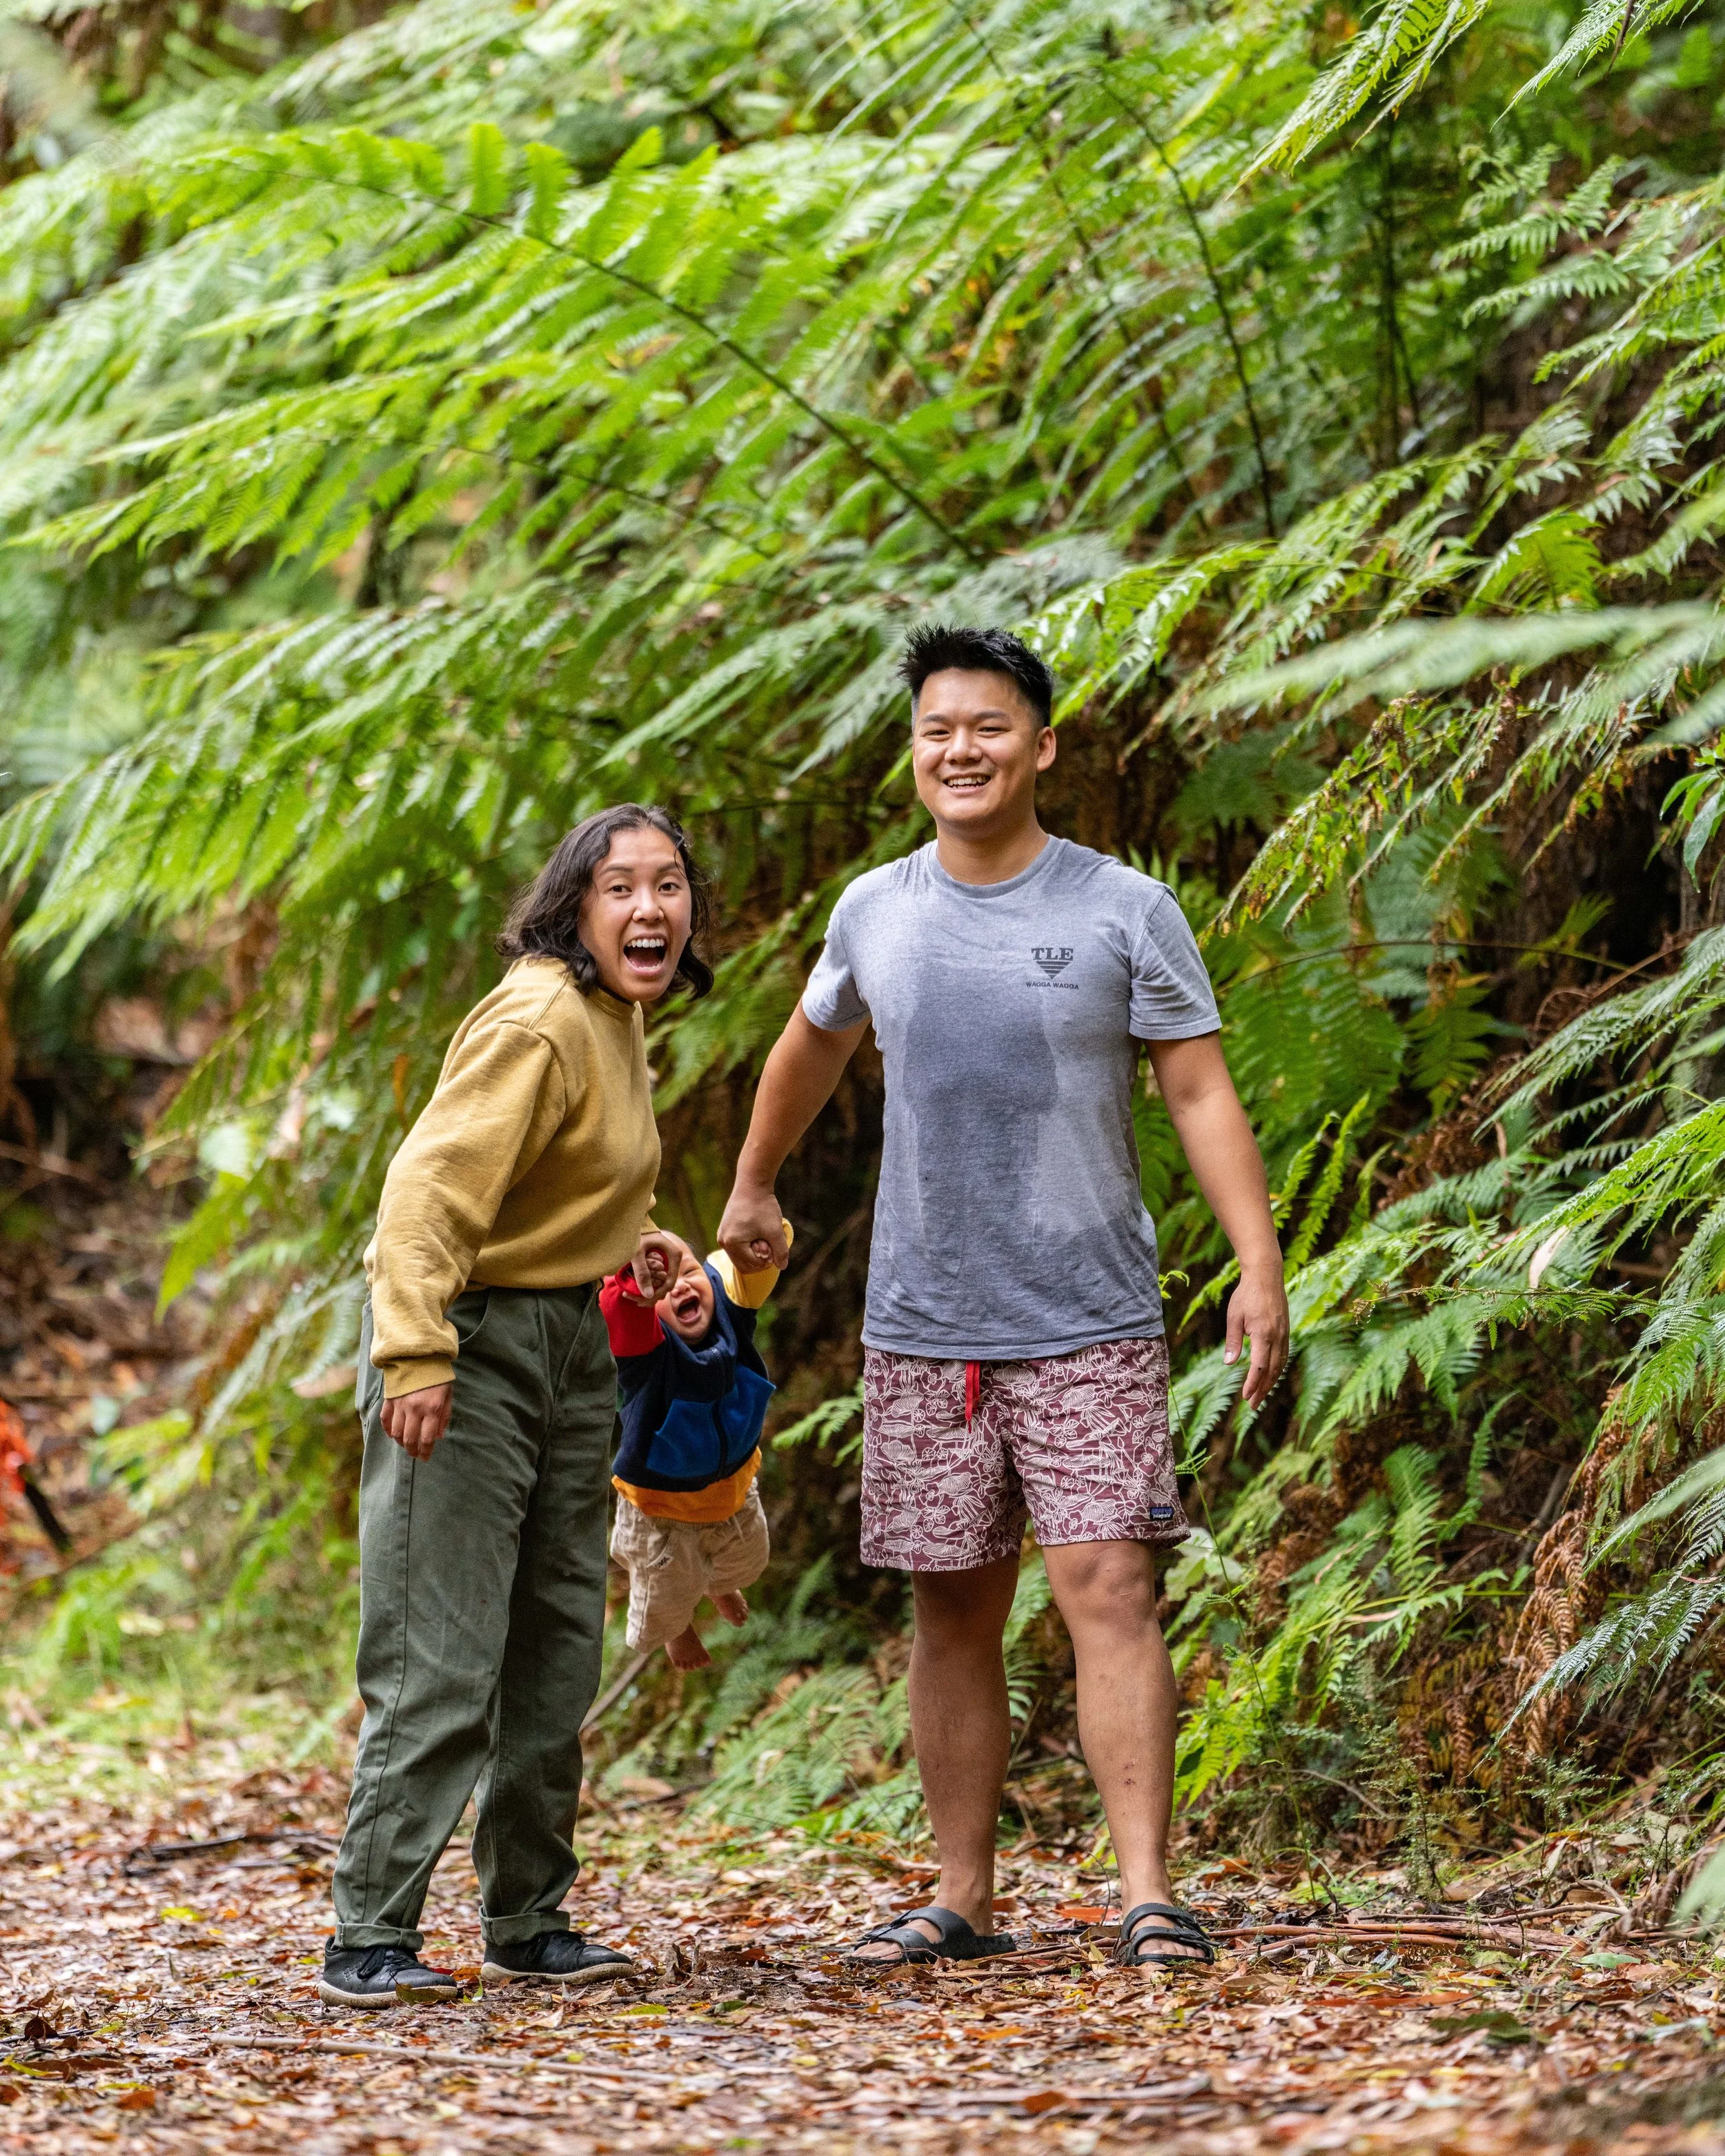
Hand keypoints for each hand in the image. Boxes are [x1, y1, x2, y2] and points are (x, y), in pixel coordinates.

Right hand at [381, 1381, 453, 1459]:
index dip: (426, 1452)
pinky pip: (385, 1420)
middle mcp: (415, 1409)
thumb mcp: (448, 1395)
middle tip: (415, 1455)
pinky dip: (388, 1430)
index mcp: (432, 1408)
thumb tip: (439, 1437)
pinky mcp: (390, 1399)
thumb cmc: (437, 1376)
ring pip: (396, 1433)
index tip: (425, 1458)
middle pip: (410, 1439)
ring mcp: (400, 1405)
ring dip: (401, 1442)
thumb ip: (444, 1417)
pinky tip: (393, 1435)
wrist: (419, 1355)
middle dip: (412, 1451)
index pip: (427, 1439)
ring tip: (406, 1445)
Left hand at [632, 1228, 691, 1298]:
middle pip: (667, 1286)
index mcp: (675, 1255)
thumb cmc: (636, 1235)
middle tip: (634, 1300)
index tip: (640, 1299)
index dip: (656, 1294)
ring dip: (650, 1293)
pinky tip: (635, 1290)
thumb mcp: (637, 1254)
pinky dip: (649, 1286)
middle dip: (652, 1296)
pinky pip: (659, 1279)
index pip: (670, 1283)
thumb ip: (642, 1273)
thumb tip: (649, 1296)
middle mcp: (675, 1259)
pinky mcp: (664, 1263)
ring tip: (632, 1296)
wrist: (635, 1221)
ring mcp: (670, 1261)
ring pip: (663, 1284)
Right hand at [717, 1181, 789, 1272]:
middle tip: (770, 1244)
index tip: (774, 1246)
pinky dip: (749, 1244)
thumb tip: (782, 1267)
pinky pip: (737, 1246)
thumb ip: (780, 1251)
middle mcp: (723, 1241)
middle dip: (759, 1258)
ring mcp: (722, 1235)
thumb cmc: (763, 1207)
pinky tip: (759, 1232)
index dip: (766, 1260)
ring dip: (754, 1251)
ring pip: (740, 1255)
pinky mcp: (725, 1229)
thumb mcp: (775, 1231)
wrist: (752, 1183)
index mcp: (732, 1243)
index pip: (751, 1265)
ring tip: (765, 1237)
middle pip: (743, 1264)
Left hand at [1224, 1260, 1288, 1409]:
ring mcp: (1284, 1335)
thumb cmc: (1246, 1295)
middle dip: (1262, 1390)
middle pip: (1272, 1371)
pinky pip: (1283, 1356)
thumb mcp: (1233, 1317)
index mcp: (1263, 1334)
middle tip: (1252, 1406)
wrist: (1266, 1276)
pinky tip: (1270, 1377)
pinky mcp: (1286, 1331)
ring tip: (1261, 1396)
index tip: (1246, 1397)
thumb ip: (1232, 1341)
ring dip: (1270, 1383)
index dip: (1253, 1384)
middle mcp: (1277, 1337)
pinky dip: (1276, 1369)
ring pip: (1280, 1365)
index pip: (1259, 1367)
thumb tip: (1228, 1364)